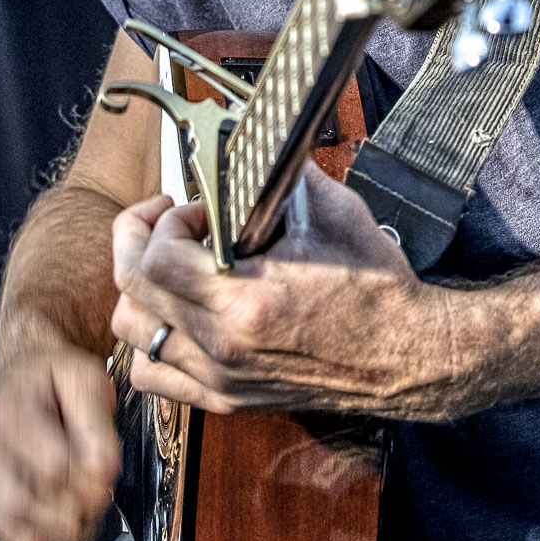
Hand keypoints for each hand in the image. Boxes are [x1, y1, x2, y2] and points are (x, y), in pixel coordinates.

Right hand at [0, 343, 120, 540]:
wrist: (20, 376)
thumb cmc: (52, 380)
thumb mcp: (84, 381)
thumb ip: (97, 426)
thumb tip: (103, 473)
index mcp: (8, 414)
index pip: (51, 466)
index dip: (89, 479)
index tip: (106, 473)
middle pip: (24, 504)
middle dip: (74, 509)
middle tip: (97, 496)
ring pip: (15, 531)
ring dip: (62, 534)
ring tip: (85, 514)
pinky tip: (64, 526)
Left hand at [110, 165, 476, 419]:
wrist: (408, 356)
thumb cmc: (377, 290)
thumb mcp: (334, 215)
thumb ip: (280, 177)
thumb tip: (249, 142)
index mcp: (247, 301)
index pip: (156, 259)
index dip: (164, 222)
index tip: (195, 210)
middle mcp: (225, 346)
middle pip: (131, 292)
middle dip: (137, 241)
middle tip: (164, 221)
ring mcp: (221, 378)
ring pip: (132, 332)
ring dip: (141, 290)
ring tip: (171, 267)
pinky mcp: (227, 398)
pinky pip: (152, 375)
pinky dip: (150, 340)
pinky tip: (176, 316)